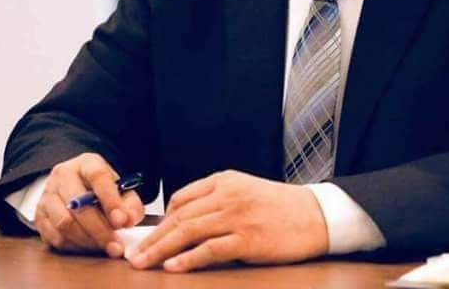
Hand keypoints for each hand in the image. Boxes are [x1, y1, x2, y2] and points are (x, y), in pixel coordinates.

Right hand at [34, 152, 144, 256]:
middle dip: (100, 229)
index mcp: (87, 162)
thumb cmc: (101, 189)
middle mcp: (63, 175)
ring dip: (87, 240)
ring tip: (105, 247)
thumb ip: (130, 204)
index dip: (111, 200)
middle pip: (78, 204)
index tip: (122, 221)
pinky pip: (54, 237)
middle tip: (116, 245)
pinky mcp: (39, 215)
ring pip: (64, 223)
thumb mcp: (120, 189)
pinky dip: (74, 246)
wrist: (75, 186)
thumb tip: (128, 220)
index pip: (98, 177)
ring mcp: (47, 194)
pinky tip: (89, 246)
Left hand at [127, 170, 327, 271]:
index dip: (161, 219)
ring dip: (161, 250)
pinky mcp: (247, 240)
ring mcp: (237, 217)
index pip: (183, 198)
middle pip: (180, 217)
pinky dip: (188, 259)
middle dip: (153, 237)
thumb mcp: (247, 189)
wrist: (314, 214)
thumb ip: (219, 198)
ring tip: (143, 264)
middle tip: (134, 255)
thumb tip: (186, 219)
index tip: (149, 236)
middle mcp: (228, 195)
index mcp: (226, 180)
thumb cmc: (281, 205)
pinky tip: (173, 268)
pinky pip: (210, 250)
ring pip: (189, 232)